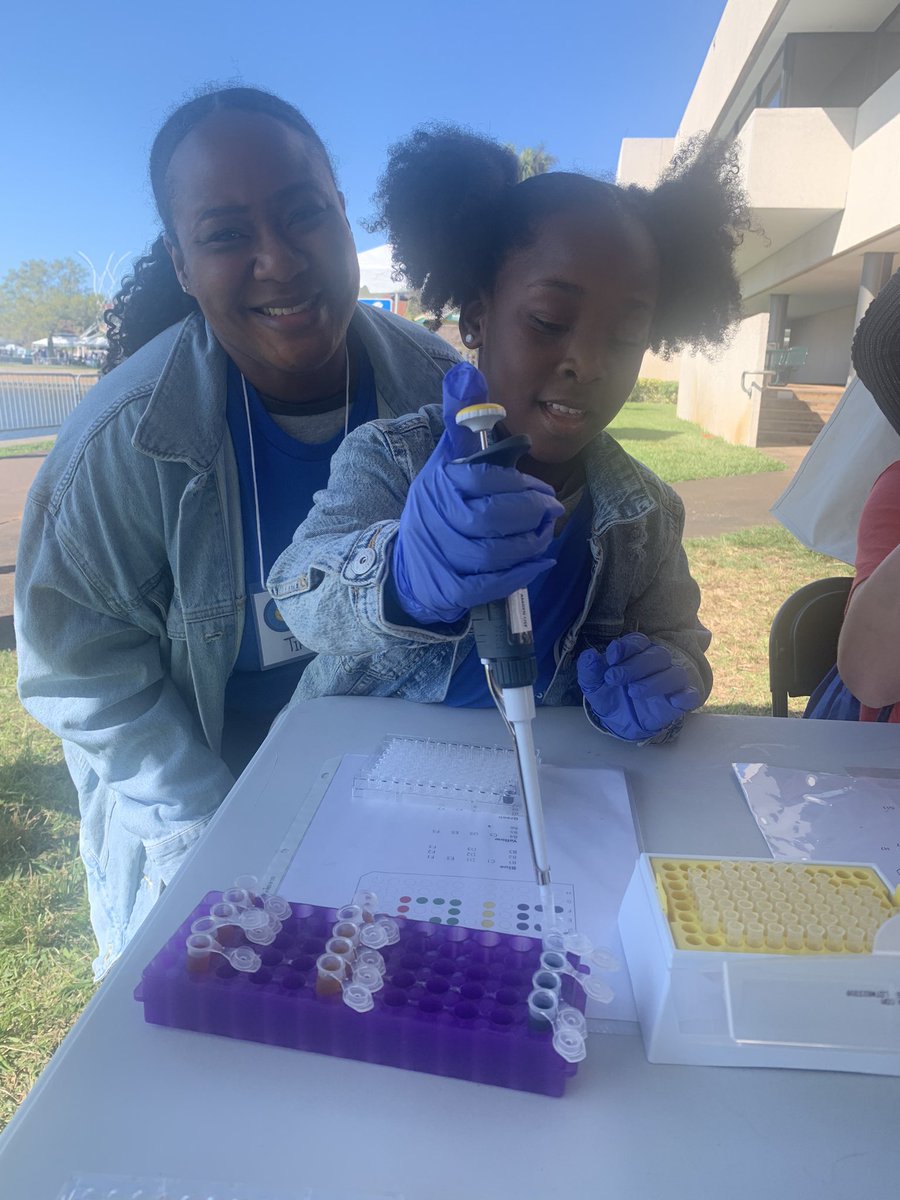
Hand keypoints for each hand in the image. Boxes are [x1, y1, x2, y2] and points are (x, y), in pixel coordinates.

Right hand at [392, 363, 563, 624]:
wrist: (410, 563)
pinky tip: (542, 560)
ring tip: (546, 532)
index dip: (519, 484)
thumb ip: (462, 417)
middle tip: (552, 508)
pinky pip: (490, 584)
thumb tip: (466, 373)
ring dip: (530, 543)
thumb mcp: (448, 459)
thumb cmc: (442, 504)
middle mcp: (436, 518)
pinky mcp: (451, 589)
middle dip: (530, 512)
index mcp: (439, 482)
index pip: (482, 479)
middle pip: (490, 517)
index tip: (542, 488)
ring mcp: (441, 556)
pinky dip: (522, 573)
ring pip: (494, 553)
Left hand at [577, 633, 701, 740]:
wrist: (621, 722)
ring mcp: (670, 682)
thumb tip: (589, 655)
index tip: (611, 657)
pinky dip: (686, 695)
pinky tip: (674, 700)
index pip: (639, 641)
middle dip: (634, 665)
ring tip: (633, 691)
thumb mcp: (594, 685)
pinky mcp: (680, 701)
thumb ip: (590, 670)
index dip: (627, 646)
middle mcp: (656, 664)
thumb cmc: (611, 695)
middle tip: (613, 678)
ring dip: (654, 681)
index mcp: (636, 654)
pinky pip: (692, 694)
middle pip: (657, 655)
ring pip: (674, 673)